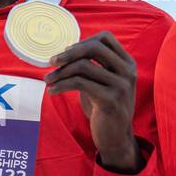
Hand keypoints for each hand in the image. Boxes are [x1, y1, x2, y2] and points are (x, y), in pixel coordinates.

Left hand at [45, 31, 140, 172]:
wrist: (116, 137)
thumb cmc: (104, 107)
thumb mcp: (102, 82)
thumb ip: (93, 65)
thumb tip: (66, 51)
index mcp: (127, 63)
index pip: (105, 38)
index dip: (83, 42)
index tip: (66, 53)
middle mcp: (127, 71)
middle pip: (94, 47)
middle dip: (69, 52)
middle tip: (52, 61)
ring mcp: (121, 85)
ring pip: (84, 66)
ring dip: (61, 72)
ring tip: (48, 80)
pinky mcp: (110, 100)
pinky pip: (80, 83)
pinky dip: (62, 85)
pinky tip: (52, 91)